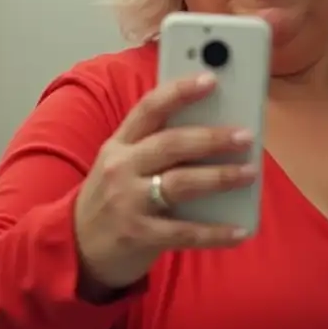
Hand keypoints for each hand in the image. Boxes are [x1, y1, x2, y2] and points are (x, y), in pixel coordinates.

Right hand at [73, 72, 255, 292]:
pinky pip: (185, 232)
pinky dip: (215, 232)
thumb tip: (216, 130)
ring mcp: (127, 202)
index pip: (149, 108)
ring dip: (219, 177)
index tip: (211, 80)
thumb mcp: (124, 165)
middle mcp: (120, 168)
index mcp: (119, 144)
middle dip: (211, 138)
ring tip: (250, 173)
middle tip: (245, 135)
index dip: (180, 91)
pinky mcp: (138, 236)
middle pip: (170, 144)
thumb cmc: (113, 198)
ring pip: (180, 183)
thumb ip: (160, 147)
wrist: (77, 248)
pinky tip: (239, 231)